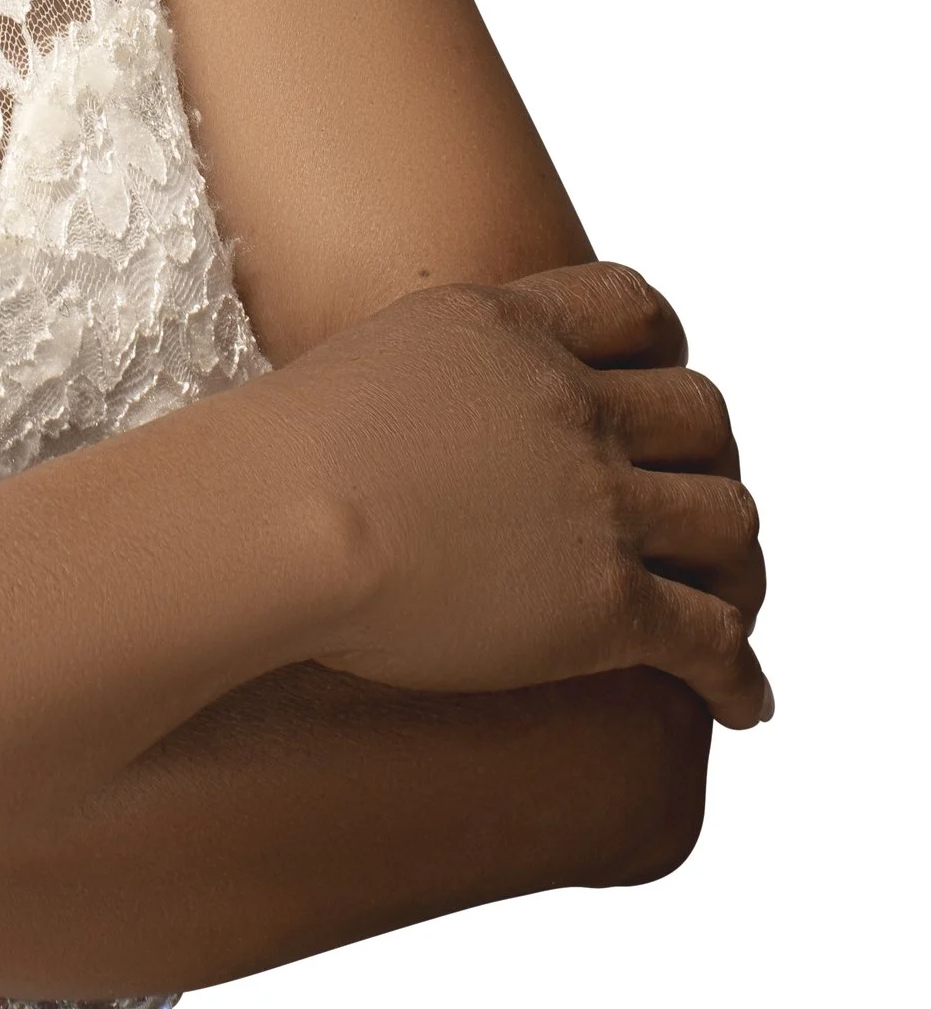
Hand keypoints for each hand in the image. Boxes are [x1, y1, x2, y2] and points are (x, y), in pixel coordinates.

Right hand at [285, 262, 769, 724]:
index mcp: (507, 330)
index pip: (633, 305)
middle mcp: (571, 402)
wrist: (276, 521)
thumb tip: (399, 428)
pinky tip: (742, 703)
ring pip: (728, 520)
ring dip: (733, 564)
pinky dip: (739, 675)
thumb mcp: (360, 367)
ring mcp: (599, 500)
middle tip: (690, 504)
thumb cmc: (266, 461)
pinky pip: (714, 637)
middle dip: (706, 458)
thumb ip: (420, 382)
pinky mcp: (608, 602)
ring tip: (723, 601)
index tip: (659, 385)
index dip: (662, 348)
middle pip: (701, 411)